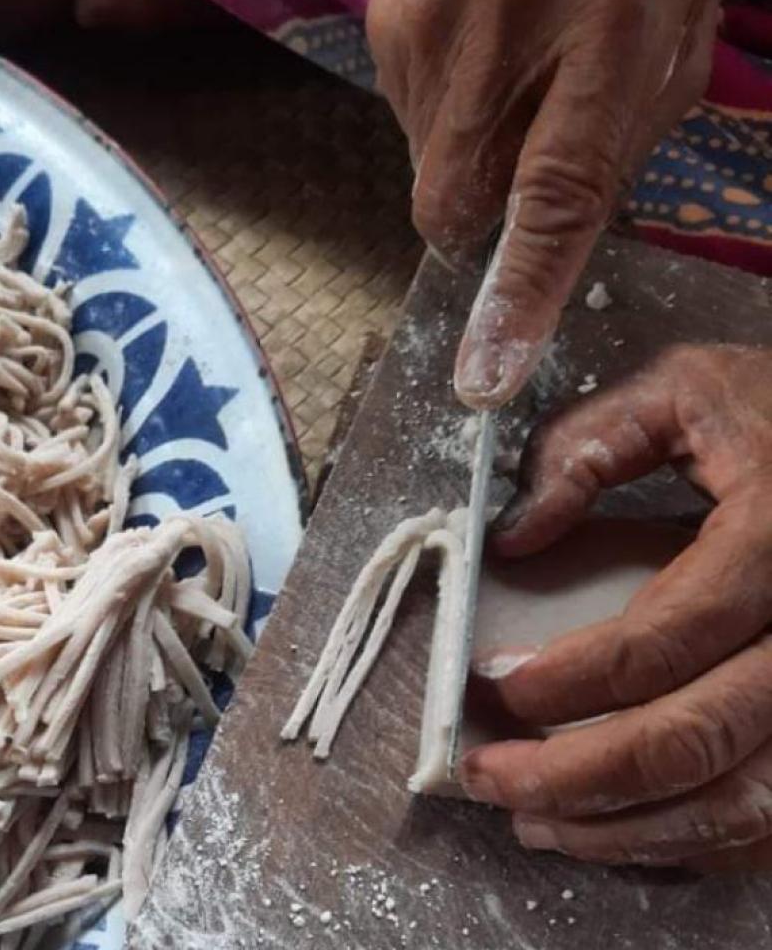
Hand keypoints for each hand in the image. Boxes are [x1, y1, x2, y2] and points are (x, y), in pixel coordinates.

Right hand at [366, 0, 723, 408]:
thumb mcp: (670, 46)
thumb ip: (611, 152)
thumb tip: (534, 249)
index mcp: (613, 16)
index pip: (554, 190)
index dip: (519, 290)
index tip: (486, 372)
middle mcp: (507, 14)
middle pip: (456, 197)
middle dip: (482, 216)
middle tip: (522, 159)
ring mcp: (430, 11)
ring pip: (426, 164)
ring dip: (467, 154)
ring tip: (513, 71)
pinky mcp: (385, 14)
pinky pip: (403, 117)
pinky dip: (441, 113)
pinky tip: (479, 51)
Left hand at [461, 345, 771, 869]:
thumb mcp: (681, 392)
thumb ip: (586, 451)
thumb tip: (509, 538)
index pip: (670, 634)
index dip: (573, 675)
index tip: (492, 685)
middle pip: (702, 738)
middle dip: (578, 773)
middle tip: (487, 776)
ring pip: (745, 799)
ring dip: (629, 828)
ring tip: (534, 820)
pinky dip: (694, 840)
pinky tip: (618, 829)